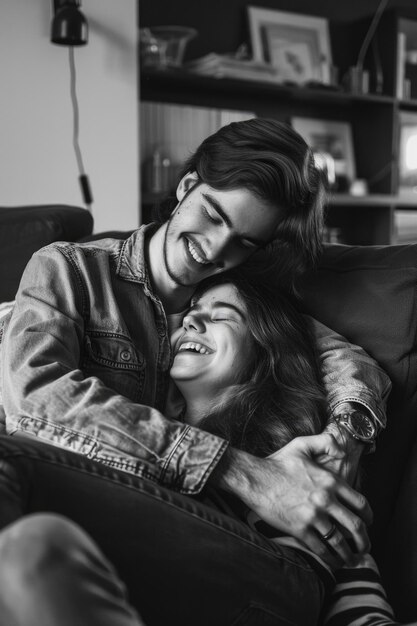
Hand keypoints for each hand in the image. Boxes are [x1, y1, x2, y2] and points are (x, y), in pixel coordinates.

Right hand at [212, 433, 371, 568]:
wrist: (254, 478)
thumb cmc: (277, 462)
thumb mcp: (303, 444)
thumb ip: (326, 442)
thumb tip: (343, 452)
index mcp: (330, 481)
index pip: (360, 503)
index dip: (368, 516)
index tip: (368, 523)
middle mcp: (326, 499)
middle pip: (356, 526)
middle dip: (364, 540)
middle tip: (364, 547)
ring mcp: (313, 516)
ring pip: (340, 541)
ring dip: (349, 554)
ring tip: (351, 559)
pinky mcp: (300, 529)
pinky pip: (321, 548)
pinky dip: (331, 558)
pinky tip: (333, 561)